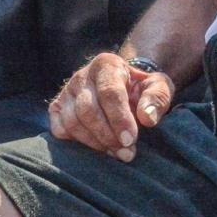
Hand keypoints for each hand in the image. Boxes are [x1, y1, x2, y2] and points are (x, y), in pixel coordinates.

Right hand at [48, 53, 174, 161]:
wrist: (124, 87)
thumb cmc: (141, 89)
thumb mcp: (159, 87)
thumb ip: (157, 98)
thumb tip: (147, 118)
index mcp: (107, 64)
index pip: (109, 92)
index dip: (119, 118)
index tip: (130, 139)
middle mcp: (82, 76)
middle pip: (87, 110)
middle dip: (107, 135)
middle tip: (126, 153)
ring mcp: (66, 92)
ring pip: (73, 122)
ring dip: (95, 143)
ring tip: (116, 153)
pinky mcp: (56, 108)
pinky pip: (60, 130)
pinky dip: (77, 143)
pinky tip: (99, 147)